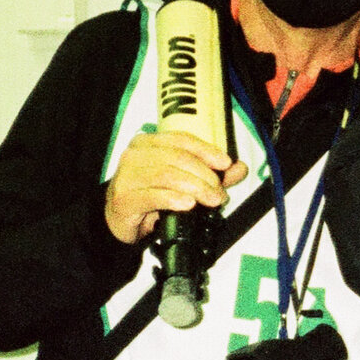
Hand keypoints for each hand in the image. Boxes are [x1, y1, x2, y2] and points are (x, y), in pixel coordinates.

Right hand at [102, 130, 248, 244]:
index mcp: (147, 142)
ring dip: (195, 188)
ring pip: (167, 175)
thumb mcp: (181, 181)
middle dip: (205, 175)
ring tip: (211, 199)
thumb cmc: (150, 195)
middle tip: (219, 192)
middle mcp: (134, 155)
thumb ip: (210, 174)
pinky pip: (153, 196)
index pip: (181, 139)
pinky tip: (188, 205)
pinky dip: (174, 199)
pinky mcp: (124, 198)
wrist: (119, 220)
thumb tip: (240, 168)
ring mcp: (126, 176)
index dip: (206, 150)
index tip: (225, 163)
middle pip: (177, 158)